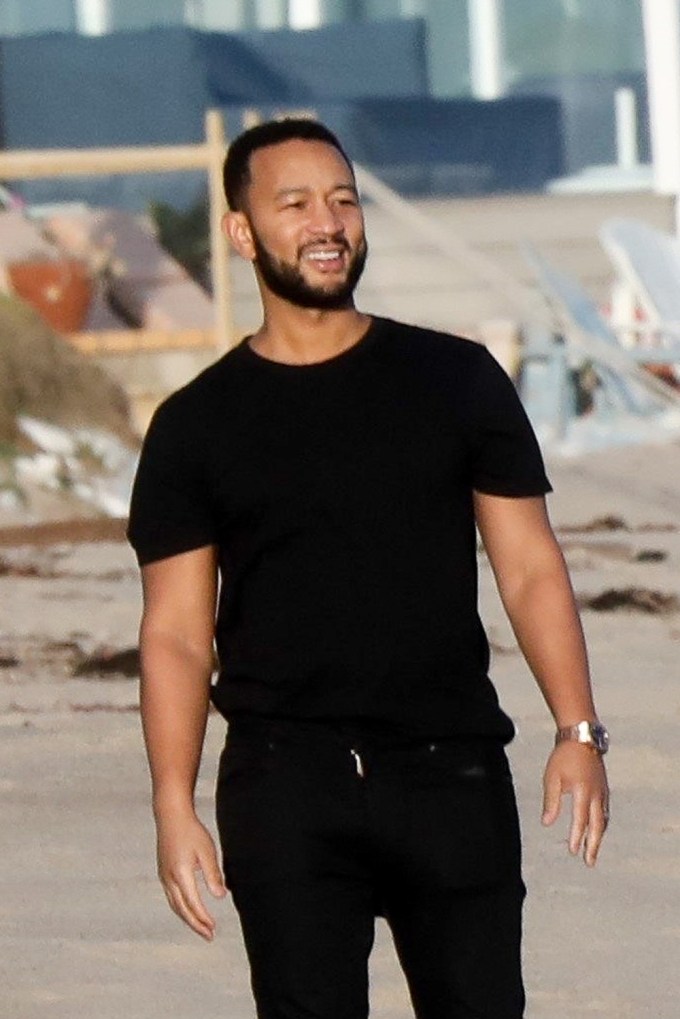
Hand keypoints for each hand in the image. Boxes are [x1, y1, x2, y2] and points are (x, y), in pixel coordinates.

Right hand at [155, 807, 226, 939]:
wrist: (170, 816)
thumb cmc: (191, 831)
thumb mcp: (207, 851)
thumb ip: (213, 875)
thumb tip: (220, 896)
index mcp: (181, 875)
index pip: (193, 904)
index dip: (203, 919)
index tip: (213, 929)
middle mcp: (169, 879)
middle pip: (182, 910)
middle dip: (195, 925)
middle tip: (209, 936)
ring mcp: (163, 876)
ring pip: (175, 905)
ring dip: (188, 918)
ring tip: (201, 927)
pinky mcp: (163, 872)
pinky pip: (171, 897)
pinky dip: (181, 908)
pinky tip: (189, 909)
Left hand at [541, 741, 609, 866]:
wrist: (582, 736)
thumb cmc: (564, 756)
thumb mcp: (552, 777)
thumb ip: (551, 801)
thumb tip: (546, 823)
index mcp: (583, 792)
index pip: (580, 820)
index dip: (576, 837)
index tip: (572, 852)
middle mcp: (596, 794)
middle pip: (597, 825)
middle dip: (593, 845)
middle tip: (589, 862)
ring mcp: (603, 791)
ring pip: (603, 819)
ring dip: (598, 836)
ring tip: (591, 850)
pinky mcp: (604, 787)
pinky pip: (605, 811)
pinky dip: (601, 824)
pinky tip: (597, 829)